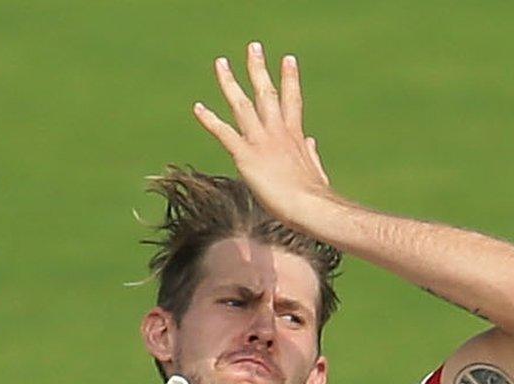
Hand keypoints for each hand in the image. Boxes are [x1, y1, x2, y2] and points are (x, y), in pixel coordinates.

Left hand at [192, 42, 333, 224]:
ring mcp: (260, 141)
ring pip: (242, 105)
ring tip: (220, 63)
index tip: (288, 59)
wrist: (308, 206)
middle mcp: (277, 132)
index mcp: (294, 135)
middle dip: (258, 68)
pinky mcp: (246, 156)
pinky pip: (224, 132)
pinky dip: (210, 119)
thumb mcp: (316, 170)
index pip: (291, 100)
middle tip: (253, 46)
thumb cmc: (314, 196)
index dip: (290, 78)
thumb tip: (311, 141)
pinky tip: (198, 107)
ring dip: (229, 82)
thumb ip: (312, 154)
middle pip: (266, 92)